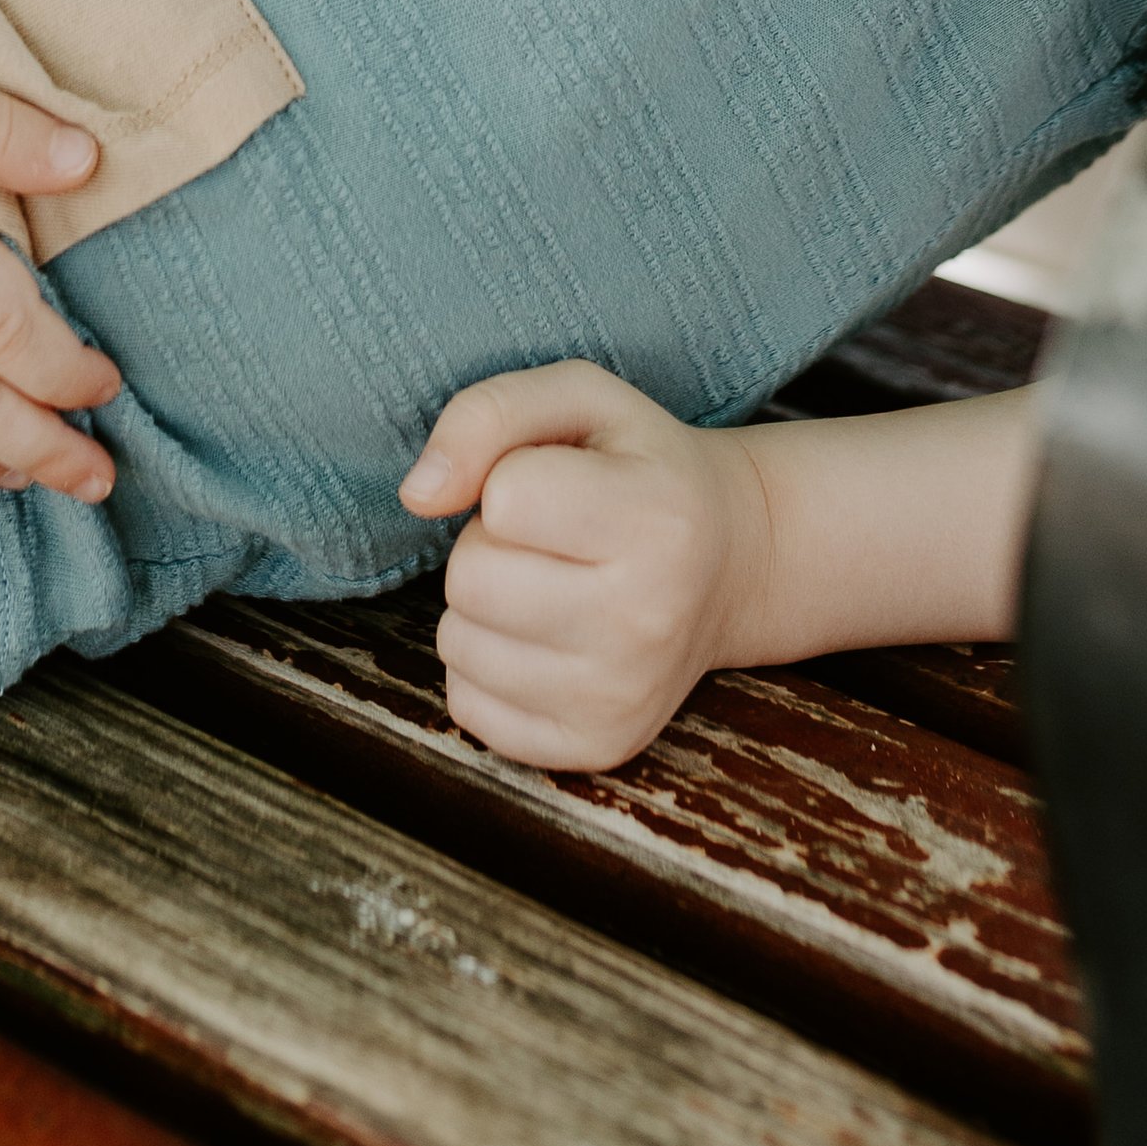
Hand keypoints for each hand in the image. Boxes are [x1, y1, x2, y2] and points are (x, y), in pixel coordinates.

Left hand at [400, 362, 776, 771]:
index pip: (504, 498)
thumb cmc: (638, 468)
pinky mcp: (596, 746)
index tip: (560, 484)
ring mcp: (623, 694)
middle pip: (470, 579)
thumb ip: (487, 413)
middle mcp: (648, 618)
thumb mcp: (580, 399)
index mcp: (658, 518)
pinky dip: (485, 668)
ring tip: (547, 585)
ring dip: (482, 608)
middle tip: (547, 540)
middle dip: (487, 547)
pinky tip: (542, 639)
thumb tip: (417, 494)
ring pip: (459, 645)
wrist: (729, 564)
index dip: (510, 480)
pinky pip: (469, 707)